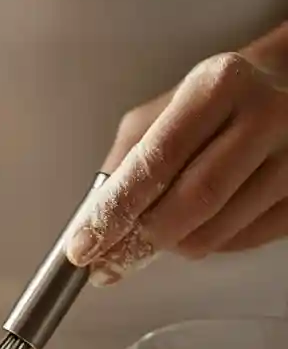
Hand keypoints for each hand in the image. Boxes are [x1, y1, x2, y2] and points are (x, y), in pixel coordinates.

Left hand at [67, 52, 287, 284]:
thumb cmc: (217, 104)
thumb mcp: (163, 111)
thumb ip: (125, 163)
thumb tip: (91, 223)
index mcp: (219, 86)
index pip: (158, 161)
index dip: (115, 211)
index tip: (83, 246)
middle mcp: (266, 115)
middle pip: (193, 202)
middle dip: (139, 243)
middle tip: (107, 262)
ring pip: (214, 234)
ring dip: (171, 246)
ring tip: (158, 231)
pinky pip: (241, 243)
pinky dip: (207, 243)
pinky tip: (200, 223)